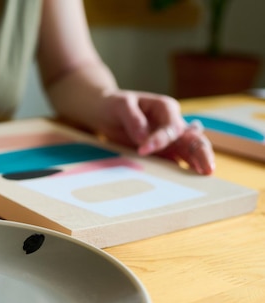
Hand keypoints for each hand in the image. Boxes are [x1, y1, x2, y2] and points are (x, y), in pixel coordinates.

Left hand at [96, 90, 214, 174]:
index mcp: (165, 109)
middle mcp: (172, 125)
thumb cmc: (115, 105)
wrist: (106, 113)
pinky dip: (180, 174)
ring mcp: (169, 141)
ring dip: (197, 166)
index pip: (171, 127)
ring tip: (204, 180)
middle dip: (202, 154)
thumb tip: (144, 138)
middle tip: (208, 170)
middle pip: (194, 139)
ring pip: (189, 153)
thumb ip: (133, 119)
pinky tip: (184, 185)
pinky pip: (173, 163)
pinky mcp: (161, 153)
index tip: (143, 149)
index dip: (160, 139)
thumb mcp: (121, 105)